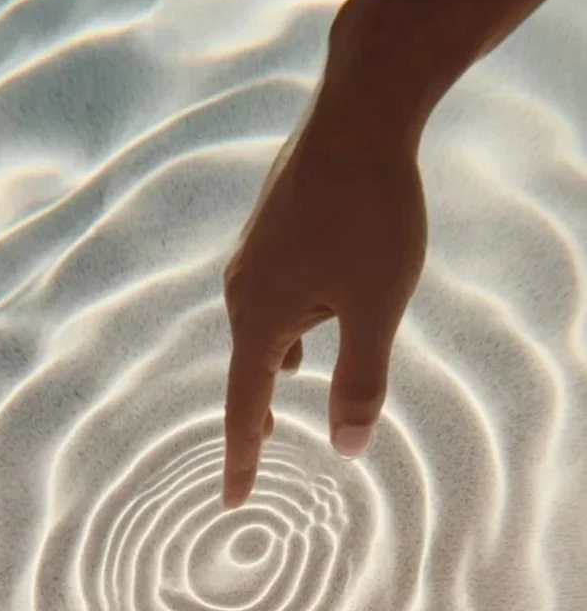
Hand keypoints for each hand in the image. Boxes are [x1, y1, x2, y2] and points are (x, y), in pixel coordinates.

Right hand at [222, 75, 427, 508]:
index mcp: (261, 316)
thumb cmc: (371, 212)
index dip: (243, 457)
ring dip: (279, 356)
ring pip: (266, 322)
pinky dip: (291, 317)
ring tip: (293, 379)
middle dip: (258, 410)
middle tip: (263, 449)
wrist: (359, 111)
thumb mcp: (375, 308)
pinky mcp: (271, 227)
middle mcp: (244, 287)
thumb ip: (361, 381)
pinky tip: (313, 309)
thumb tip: (349, 447)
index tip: (234, 499)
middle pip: (250, 364)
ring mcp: (254, 253)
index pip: (246, 405)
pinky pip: (275, 289)